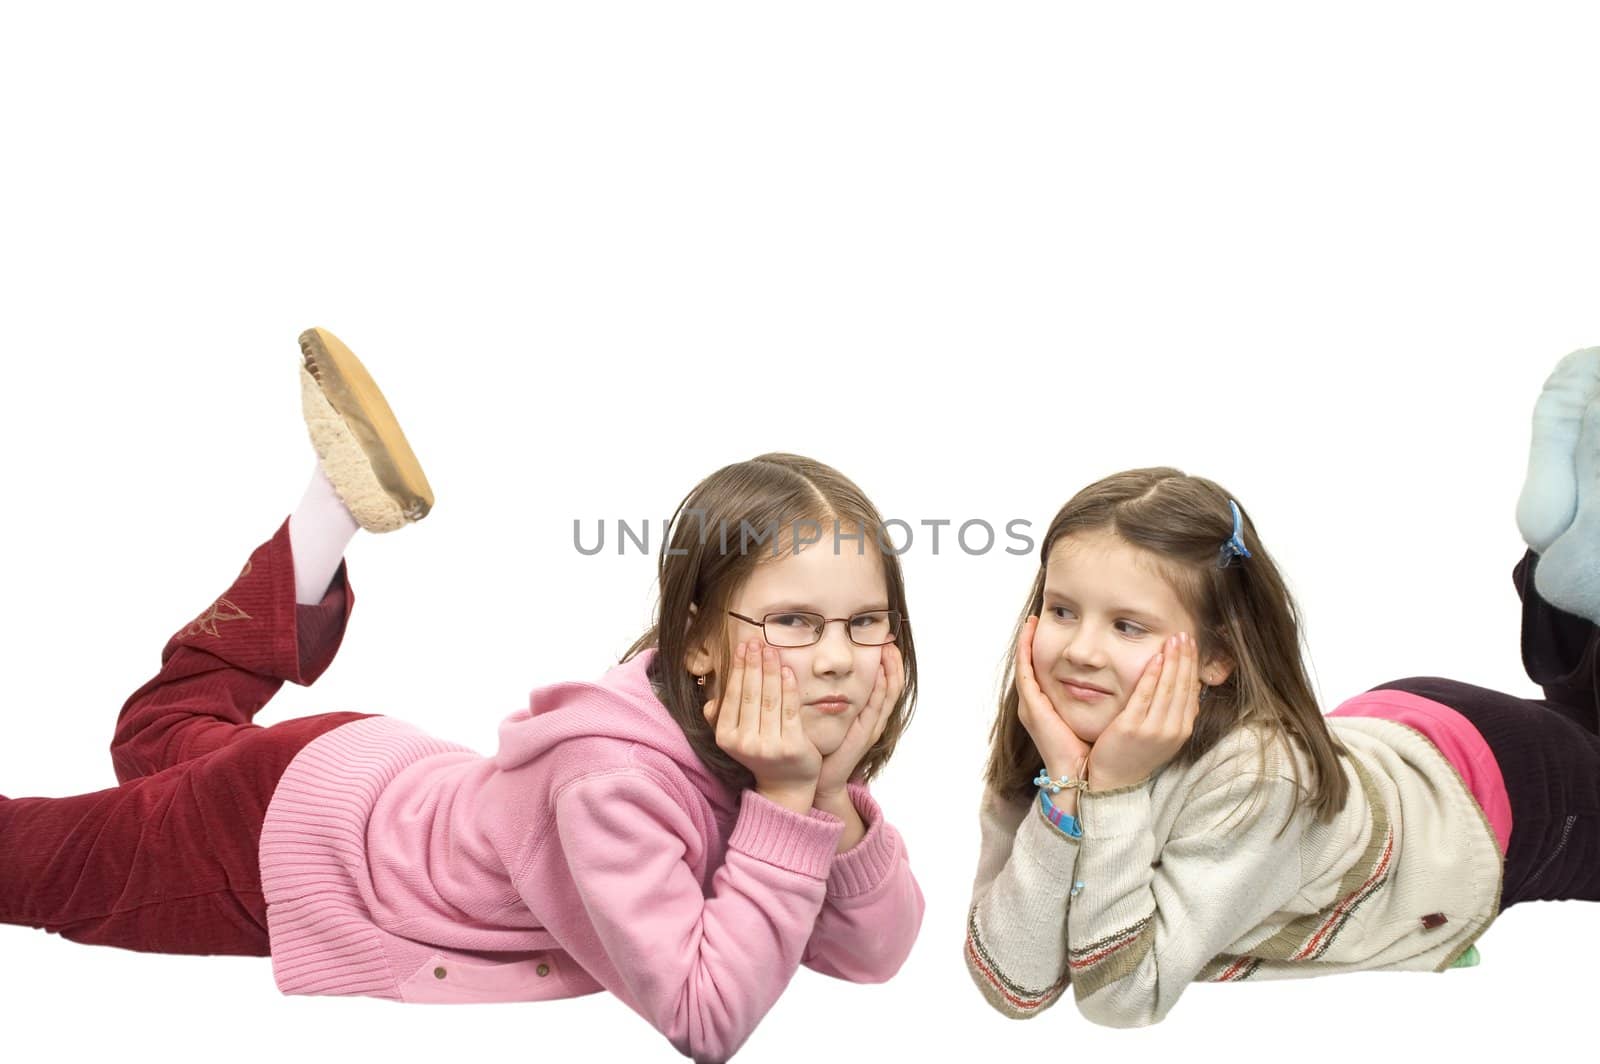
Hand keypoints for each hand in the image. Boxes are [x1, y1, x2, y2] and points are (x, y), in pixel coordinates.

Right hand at [703, 638, 821, 812]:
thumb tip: (710, 702)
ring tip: (771, 650)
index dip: (738, 669)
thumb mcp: (735, 738)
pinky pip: (789, 710)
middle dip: (753, 664)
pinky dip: (788, 688)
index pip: (733, 696)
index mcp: (726, 738)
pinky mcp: (792, 747)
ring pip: (770, 699)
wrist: (785, 786)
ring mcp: (769, 746)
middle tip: (755, 641)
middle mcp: (744, 743)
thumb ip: (721, 718)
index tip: (742, 647)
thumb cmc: (760, 753)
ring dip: (770, 670)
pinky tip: (787, 671)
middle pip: (750, 694)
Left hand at [815, 642, 902, 801]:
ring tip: (889, 649)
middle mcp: (875, 718)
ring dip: (891, 670)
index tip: (884, 638)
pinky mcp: (865, 735)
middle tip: (890, 638)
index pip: (884, 682)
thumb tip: (822, 665)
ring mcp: (872, 727)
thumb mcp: (829, 714)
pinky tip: (879, 673)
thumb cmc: (822, 745)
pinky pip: (876, 708)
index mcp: (868, 713)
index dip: (888, 661)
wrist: (822, 778)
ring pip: (889, 694)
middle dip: (893, 661)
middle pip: (892, 685)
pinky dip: (880, 689)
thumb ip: (831, 694)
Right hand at [1015, 615, 1091, 777]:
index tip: (1054, 629)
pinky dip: (1024, 650)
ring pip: (1025, 665)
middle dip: (1030, 642)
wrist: (1085, 778)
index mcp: (1051, 708)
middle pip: (1032, 666)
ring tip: (1030, 620)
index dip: (1046, 651)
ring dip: (1025, 641)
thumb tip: (1128, 685)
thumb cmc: (1097, 752)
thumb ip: (1105, 703)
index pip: (1045, 672)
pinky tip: (1028, 632)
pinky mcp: (1032, 707)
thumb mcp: (1098, 720)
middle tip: (1036, 616)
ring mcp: (1031, 706)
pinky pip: (1024, 671)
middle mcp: (1037, 705)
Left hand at [1086, 632, 1200, 790]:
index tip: (1191, 646)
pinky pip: (1145, 696)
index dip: (1192, 666)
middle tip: (1185, 635)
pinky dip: (1152, 675)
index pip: (1192, 691)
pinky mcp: (1132, 727)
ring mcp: (1154, 729)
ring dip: (1173, 661)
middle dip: (1185, 658)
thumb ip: (1173, 714)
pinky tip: (1156, 658)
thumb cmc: (1134, 754)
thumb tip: (1188, 690)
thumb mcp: (1162, 736)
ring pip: (1168, 688)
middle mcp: (1172, 730)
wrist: (1113, 782)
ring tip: (1174, 640)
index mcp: (1181, 731)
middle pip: (1183, 686)